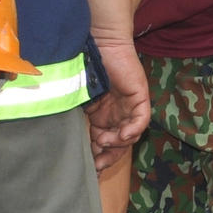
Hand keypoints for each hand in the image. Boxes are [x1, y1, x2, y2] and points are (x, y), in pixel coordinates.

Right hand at [86, 41, 149, 171]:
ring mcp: (130, 108)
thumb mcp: (78, 101)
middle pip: (119, 144)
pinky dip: (133, 130)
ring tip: (104, 142)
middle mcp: (118, 115)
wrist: (99, 44)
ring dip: (118, 143)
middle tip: (99, 163)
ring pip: (130, 135)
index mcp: (103, 118)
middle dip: (109, 156)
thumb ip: (79, 120)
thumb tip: (72, 142)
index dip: (99, 156)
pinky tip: (122, 135)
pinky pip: (141, 120)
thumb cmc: (85, 67)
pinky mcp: (140, 99)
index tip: (90, 167)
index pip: (104, 143)